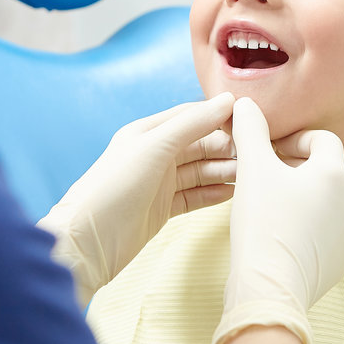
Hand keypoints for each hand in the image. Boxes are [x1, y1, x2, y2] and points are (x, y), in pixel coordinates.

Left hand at [39, 92, 236, 305]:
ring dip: (225, 171)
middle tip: (257, 153)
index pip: (192, 116)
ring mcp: (158, 183)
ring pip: (200, 171)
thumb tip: (227, 100)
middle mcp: (154, 154)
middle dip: (227, 147)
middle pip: (200, 144)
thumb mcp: (155, 148)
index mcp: (147, 132)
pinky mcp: (162, 209)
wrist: (87, 242)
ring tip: (252, 174)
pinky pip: (195, 195)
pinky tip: (235, 192)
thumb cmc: (113, 188)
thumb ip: (192, 124)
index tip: (251, 119)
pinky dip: (214, 193)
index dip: (220, 116)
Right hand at [212, 98, 343, 343]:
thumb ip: (251, 131)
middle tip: (260, 176)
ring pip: (321, 205)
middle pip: (323, 172)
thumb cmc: (264, 224)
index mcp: (335, 175)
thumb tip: (245, 104)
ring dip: (296, 199)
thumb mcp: (252, 169)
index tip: (268, 150)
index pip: (323, 140)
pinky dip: (299, 229)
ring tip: (263, 207)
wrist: (269, 289)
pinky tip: (272, 237)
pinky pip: (319, 235)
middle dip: (293, 168)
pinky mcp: (336, 264)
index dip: (294, 139)